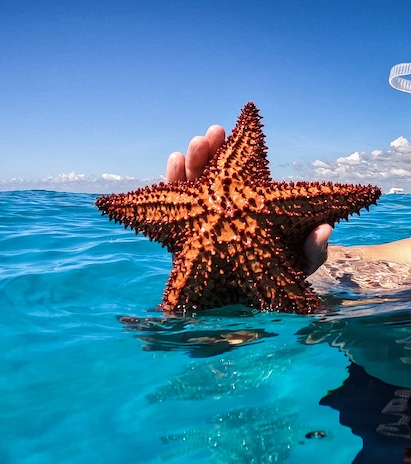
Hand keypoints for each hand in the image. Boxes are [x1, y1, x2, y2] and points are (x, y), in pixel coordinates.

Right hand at [165, 125, 330, 275]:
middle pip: (213, 174)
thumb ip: (311, 253)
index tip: (227, 131)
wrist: (236, 308)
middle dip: (210, 150)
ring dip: (190, 162)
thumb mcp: (295, 268)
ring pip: (191, 185)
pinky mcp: (179, 234)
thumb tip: (324, 230)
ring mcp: (198, 218)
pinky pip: (172, 205)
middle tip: (211, 133)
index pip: (240, 175)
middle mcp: (221, 208)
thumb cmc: (270, 283)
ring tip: (192, 146)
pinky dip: (171, 181)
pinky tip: (173, 161)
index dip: (232, 151)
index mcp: (248, 208)